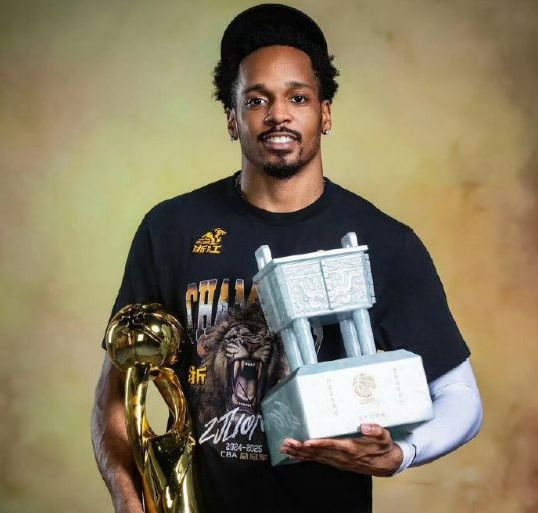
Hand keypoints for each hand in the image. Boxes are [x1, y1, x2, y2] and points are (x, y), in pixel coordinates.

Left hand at [279, 423, 403, 476]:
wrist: (386, 463)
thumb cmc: (383, 447)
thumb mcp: (384, 437)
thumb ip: (376, 430)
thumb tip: (366, 426)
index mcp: (352, 448)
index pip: (333, 446)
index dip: (320, 444)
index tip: (307, 442)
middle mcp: (342, 456)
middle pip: (319, 453)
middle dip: (302, 448)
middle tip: (288, 443)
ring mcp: (338, 461)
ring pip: (316, 458)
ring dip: (300, 454)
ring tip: (285, 448)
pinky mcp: (336, 462)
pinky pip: (318, 461)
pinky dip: (305, 458)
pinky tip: (294, 455)